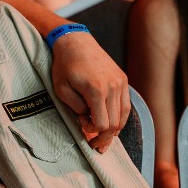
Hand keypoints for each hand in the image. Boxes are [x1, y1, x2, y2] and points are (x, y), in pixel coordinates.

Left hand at [50, 32, 129, 151]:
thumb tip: (88, 120)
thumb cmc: (65, 65)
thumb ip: (76, 109)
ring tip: (105, 139)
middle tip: (95, 146)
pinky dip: (120, 117)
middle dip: (105, 138)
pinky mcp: (123, 79)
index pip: (102, 124)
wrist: (75, 41)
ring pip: (124, 116)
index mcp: (97, 90)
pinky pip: (126, 105)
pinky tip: (112, 124)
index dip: (93, 132)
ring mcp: (120, 83)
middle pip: (115, 123)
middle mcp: (113, 87)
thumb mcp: (62, 89)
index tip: (82, 127)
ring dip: (115, 130)